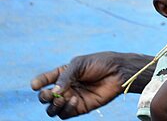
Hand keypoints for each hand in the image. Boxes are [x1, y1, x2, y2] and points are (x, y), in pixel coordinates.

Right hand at [30, 52, 153, 118]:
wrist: (118, 72)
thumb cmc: (100, 63)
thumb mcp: (80, 64)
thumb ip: (65, 76)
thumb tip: (54, 91)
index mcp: (63, 74)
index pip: (45, 80)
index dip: (38, 83)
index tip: (35, 84)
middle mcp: (66, 87)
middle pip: (45, 97)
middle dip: (43, 96)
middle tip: (50, 93)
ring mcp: (72, 98)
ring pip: (52, 109)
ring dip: (53, 105)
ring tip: (62, 97)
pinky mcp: (80, 107)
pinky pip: (65, 114)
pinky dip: (65, 109)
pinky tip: (74, 99)